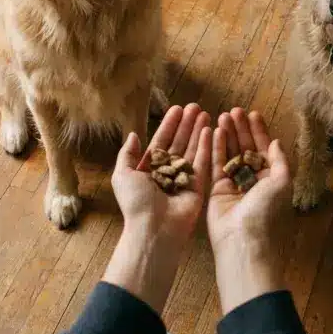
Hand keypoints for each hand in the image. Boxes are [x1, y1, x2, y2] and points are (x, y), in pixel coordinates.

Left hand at [102, 103, 210, 311]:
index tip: (177, 108)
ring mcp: (184, 178)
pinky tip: (210, 130)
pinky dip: (206, 145)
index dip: (169, 124)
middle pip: (179, 142)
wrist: (154, 228)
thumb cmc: (136, 202)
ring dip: (198, 130)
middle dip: (186, 124)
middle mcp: (167, 172)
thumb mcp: (122, 175)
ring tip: (204, 112)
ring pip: (192, 149)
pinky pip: (203, 162)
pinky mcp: (198, 186)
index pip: (161, 141)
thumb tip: (134, 135)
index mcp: (149, 169)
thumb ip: (127, 154)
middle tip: (195, 106)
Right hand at [207, 108, 291, 312]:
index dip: (259, 131)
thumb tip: (276, 141)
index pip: (265, 150)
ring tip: (222, 115)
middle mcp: (253, 181)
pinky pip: (216, 165)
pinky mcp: (216, 190)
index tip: (252, 113)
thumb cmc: (266, 212)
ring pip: (230, 154)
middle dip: (241, 130)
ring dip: (227, 135)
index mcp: (272, 180)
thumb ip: (279, 160)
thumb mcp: (282, 183)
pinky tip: (213, 131)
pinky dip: (215, 148)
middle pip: (246, 149)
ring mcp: (234, 185)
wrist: (243, 241)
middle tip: (234, 110)